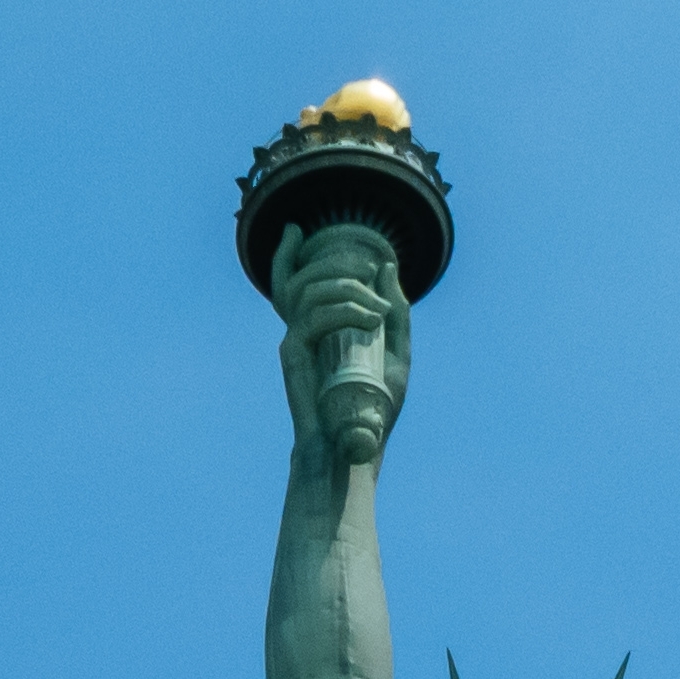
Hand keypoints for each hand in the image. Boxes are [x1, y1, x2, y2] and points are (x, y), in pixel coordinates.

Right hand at [274, 219, 410, 474]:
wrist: (354, 448)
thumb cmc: (372, 408)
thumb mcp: (395, 352)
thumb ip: (395, 312)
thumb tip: (387, 267)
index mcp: (315, 328)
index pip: (288, 280)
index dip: (284, 252)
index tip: (296, 230)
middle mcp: (299, 331)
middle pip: (302, 276)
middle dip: (336, 263)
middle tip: (369, 273)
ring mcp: (293, 342)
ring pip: (309, 290)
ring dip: (347, 288)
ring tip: (376, 308)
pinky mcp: (293, 356)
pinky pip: (313, 317)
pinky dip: (344, 310)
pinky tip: (369, 318)